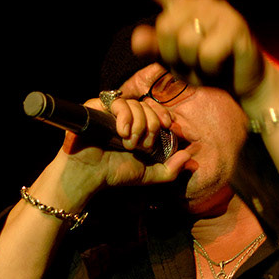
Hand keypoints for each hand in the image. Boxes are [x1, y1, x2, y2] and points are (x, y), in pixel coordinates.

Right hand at [58, 69, 195, 191]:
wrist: (90, 176)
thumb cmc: (115, 173)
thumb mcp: (148, 174)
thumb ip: (170, 170)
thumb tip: (188, 157)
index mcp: (136, 126)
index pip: (154, 108)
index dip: (163, 113)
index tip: (168, 125)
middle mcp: (123, 116)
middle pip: (146, 106)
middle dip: (150, 126)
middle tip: (142, 145)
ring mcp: (109, 111)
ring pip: (134, 104)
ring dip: (138, 125)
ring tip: (129, 143)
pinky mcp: (95, 108)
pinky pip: (116, 102)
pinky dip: (124, 116)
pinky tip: (122, 132)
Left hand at [115, 0, 265, 98]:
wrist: (241, 82)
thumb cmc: (204, 67)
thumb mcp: (173, 60)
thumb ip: (155, 48)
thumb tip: (137, 39)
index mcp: (179, 5)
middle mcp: (198, 1)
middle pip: (165, 28)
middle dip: (174, 55)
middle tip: (193, 61)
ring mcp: (218, 10)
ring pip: (186, 43)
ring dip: (194, 65)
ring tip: (208, 63)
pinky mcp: (235, 26)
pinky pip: (207, 55)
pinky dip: (210, 69)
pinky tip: (222, 64)